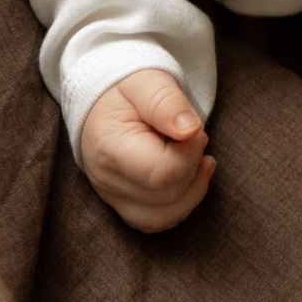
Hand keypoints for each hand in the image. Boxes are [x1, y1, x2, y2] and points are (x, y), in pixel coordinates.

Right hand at [79, 68, 213, 231]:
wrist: (103, 98)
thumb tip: (191, 130)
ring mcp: (112, 196)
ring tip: (199, 158)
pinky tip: (190, 177)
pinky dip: (180, 203)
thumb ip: (167, 102)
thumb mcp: (146, 80)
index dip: (190, 153)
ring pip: (162, 216)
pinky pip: (155, 220)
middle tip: (194, 136)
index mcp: (109, 146)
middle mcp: (106, 179)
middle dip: (193, 166)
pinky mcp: (123, 203)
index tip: (195, 128)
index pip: (161, 173)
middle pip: (167, 196)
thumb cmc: (126, 87)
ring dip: (192, 190)